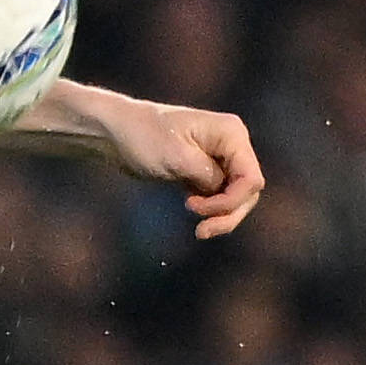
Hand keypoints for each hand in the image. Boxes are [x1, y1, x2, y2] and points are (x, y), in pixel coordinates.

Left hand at [99, 94, 265, 239]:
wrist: (115, 132)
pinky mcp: (204, 172)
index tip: (193, 208)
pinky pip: (219, 196)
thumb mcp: (176, 158)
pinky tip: (193, 214)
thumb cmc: (143, 137)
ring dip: (221, 216)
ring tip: (199, 231)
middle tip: (201, 232)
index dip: (230, 201)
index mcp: (231, 134)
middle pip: (247, 191)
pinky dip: (211, 210)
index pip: (250, 178)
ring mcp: (219, 159)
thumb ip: (207, 175)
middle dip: (228, 214)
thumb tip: (224, 191)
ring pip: (235, 197)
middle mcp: (231, 145)